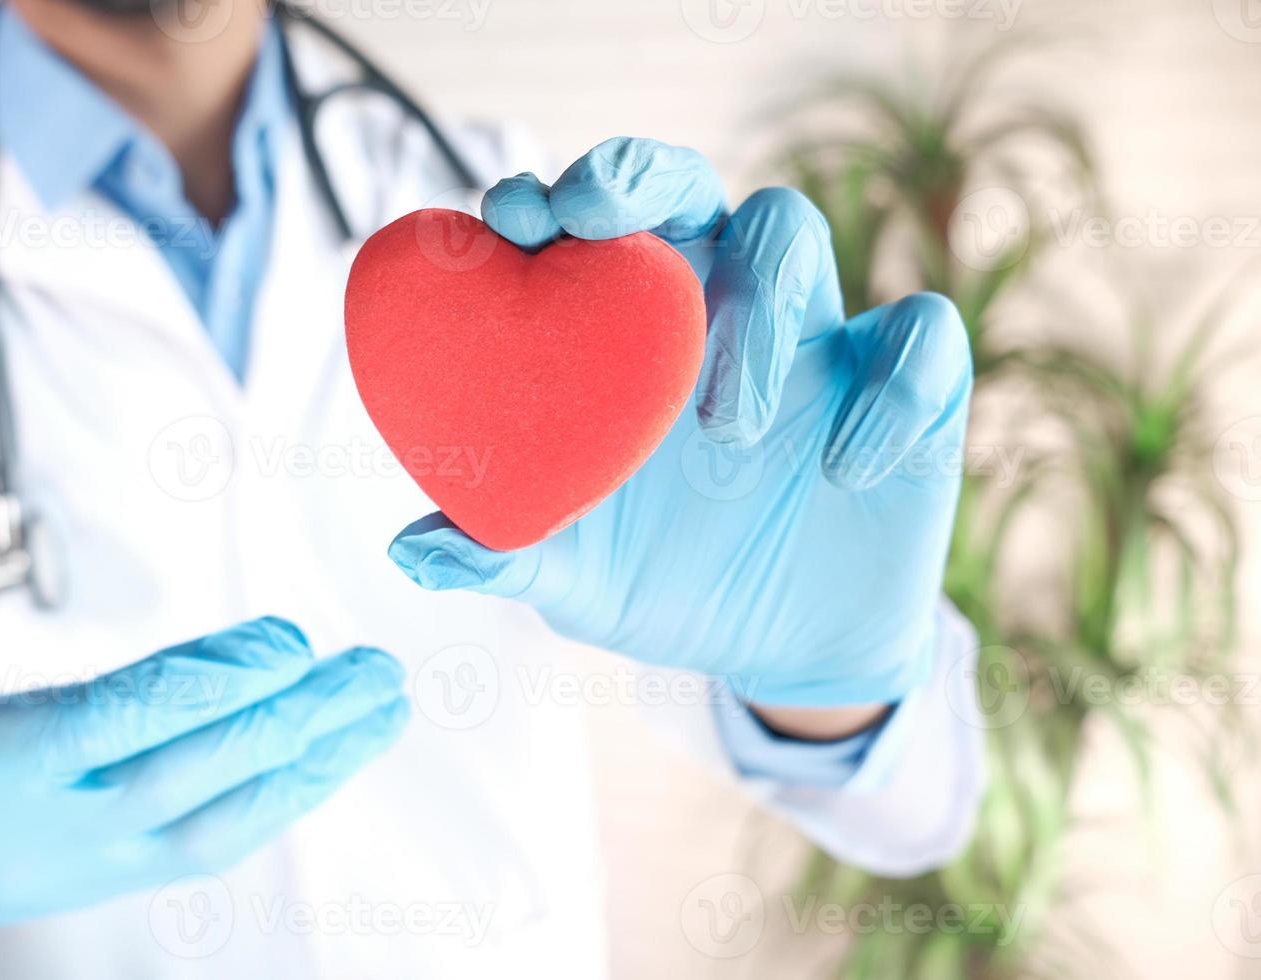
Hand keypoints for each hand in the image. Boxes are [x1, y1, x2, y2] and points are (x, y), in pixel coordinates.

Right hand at [0, 489, 408, 972]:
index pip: (109, 729)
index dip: (201, 687)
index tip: (287, 643)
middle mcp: (47, 836)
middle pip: (189, 778)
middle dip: (290, 725)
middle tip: (376, 669)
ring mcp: (90, 866)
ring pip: (221, 823)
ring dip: (314, 767)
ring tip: (388, 708)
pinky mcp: (118, 875)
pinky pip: (217, 841)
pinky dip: (284, 796)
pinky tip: (335, 754)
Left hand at [388, 137, 970, 711]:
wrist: (780, 657)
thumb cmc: (663, 588)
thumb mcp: (576, 580)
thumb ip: (505, 553)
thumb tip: (412, 547)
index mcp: (629, 338)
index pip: (595, 226)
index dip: (551, 198)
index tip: (510, 220)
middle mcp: (718, 314)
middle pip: (692, 187)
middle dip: (642, 179)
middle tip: (595, 218)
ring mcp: (816, 341)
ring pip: (795, 231)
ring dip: (756, 304)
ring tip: (725, 424)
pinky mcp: (912, 390)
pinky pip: (922, 338)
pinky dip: (890, 390)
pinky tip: (841, 471)